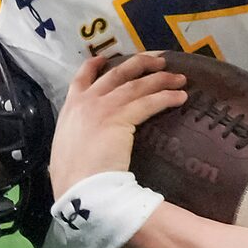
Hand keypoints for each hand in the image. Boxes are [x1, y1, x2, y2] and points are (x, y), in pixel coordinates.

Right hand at [49, 52, 187, 194]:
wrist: (78, 189)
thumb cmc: (72, 179)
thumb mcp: (67, 150)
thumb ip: (78, 139)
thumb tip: (88, 145)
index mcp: (70, 108)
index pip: (81, 77)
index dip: (94, 65)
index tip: (105, 58)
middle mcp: (86, 101)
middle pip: (116, 73)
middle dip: (139, 64)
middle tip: (158, 60)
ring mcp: (103, 106)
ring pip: (136, 85)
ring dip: (160, 79)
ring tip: (178, 78)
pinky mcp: (121, 117)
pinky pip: (148, 102)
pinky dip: (166, 97)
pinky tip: (180, 96)